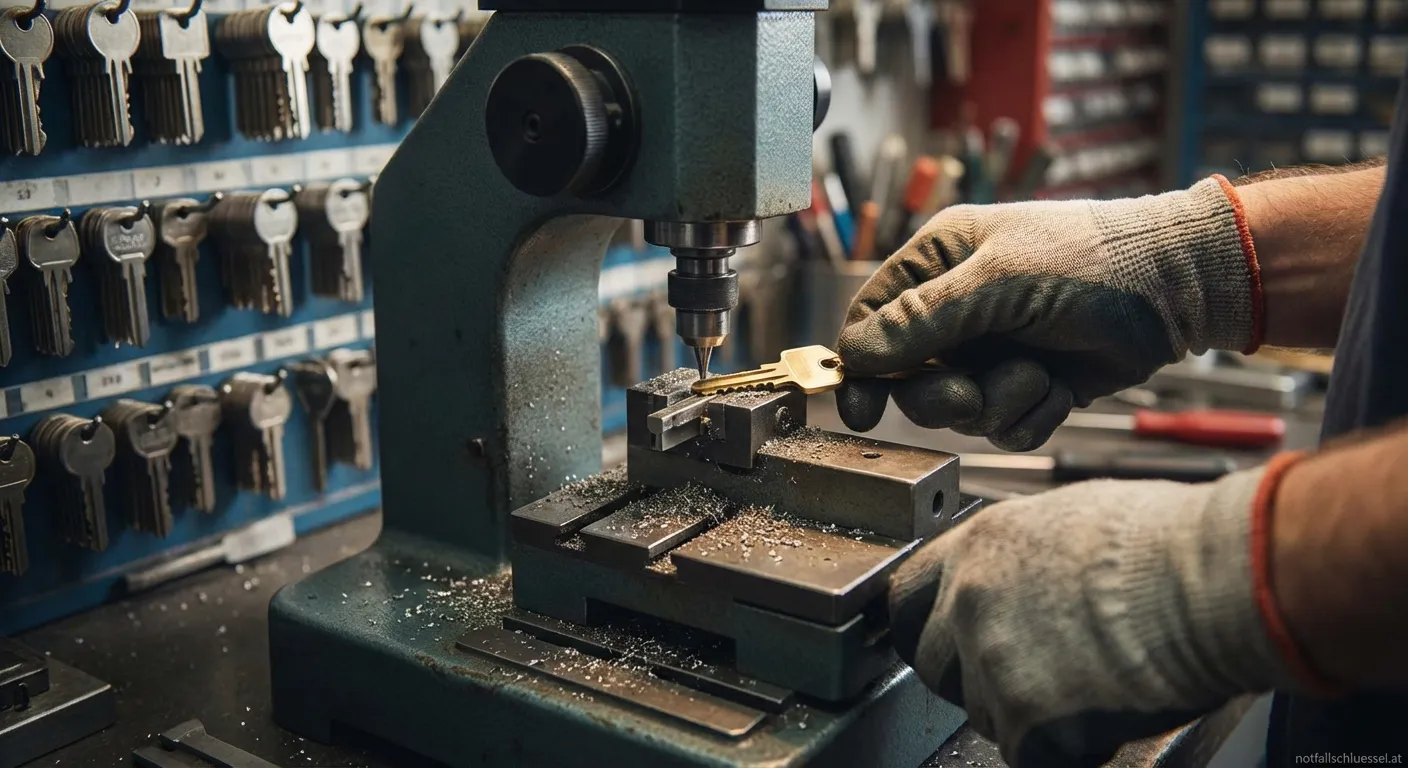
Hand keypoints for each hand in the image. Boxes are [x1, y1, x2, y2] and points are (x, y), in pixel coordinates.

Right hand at [836, 177, 1261, 450]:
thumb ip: (923, 319)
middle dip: (942, 395)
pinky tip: (1059, 387)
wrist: (1180, 287)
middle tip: (969, 393)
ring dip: (998, 402)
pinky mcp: (1028, 386)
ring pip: (958, 411)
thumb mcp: (999, 281)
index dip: (861, 368)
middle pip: (908, 380)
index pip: (870, 321)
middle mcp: (958, 309)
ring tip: (1038, 374)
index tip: (860, 409)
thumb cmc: (1093, 260)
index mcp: (938, 263)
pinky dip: (1031, 415)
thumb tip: (855, 354)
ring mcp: (993, 351)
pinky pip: (1003, 427)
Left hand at [889, 469, 1297, 766]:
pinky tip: (1102, 715)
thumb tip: (1024, 579)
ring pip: (982, 713)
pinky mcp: (1026, 715)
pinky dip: (1062, 749)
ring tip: (1087, 687)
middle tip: (1035, 677)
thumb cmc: (1168, 542)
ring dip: (1024, 714)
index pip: (906, 599)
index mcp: (979, 546)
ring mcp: (991, 659)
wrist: (1210, 580)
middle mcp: (969, 599)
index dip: (929, 629)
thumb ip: (1024, 556)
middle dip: (976, 679)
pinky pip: (1025, 754)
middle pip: (934, 664)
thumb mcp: (1071, 518)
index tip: (947, 644)